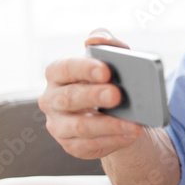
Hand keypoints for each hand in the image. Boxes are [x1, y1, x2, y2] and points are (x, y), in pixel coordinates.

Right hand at [39, 28, 144, 159]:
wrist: (116, 112)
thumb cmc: (110, 80)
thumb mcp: (113, 59)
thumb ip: (108, 43)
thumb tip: (95, 38)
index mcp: (57, 74)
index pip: (64, 68)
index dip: (84, 69)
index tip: (106, 70)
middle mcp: (51, 100)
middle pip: (68, 98)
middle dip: (94, 96)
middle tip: (118, 95)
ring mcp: (58, 125)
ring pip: (79, 126)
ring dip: (108, 125)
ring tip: (133, 123)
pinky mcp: (71, 145)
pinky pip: (90, 145)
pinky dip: (113, 140)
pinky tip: (130, 134)